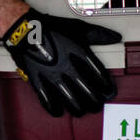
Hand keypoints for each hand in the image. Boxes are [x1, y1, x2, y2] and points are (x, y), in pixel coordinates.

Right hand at [2, 9, 121, 116]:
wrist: (24, 31)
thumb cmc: (50, 28)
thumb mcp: (77, 28)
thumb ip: (97, 34)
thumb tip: (115, 37)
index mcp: (80, 54)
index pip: (99, 75)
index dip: (106, 86)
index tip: (109, 91)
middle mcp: (68, 67)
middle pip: (88, 92)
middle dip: (95, 101)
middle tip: (97, 104)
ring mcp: (53, 76)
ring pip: (70, 100)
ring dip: (78, 108)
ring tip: (81, 111)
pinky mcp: (38, 81)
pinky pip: (47, 100)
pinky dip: (53, 108)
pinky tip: (57, 111)